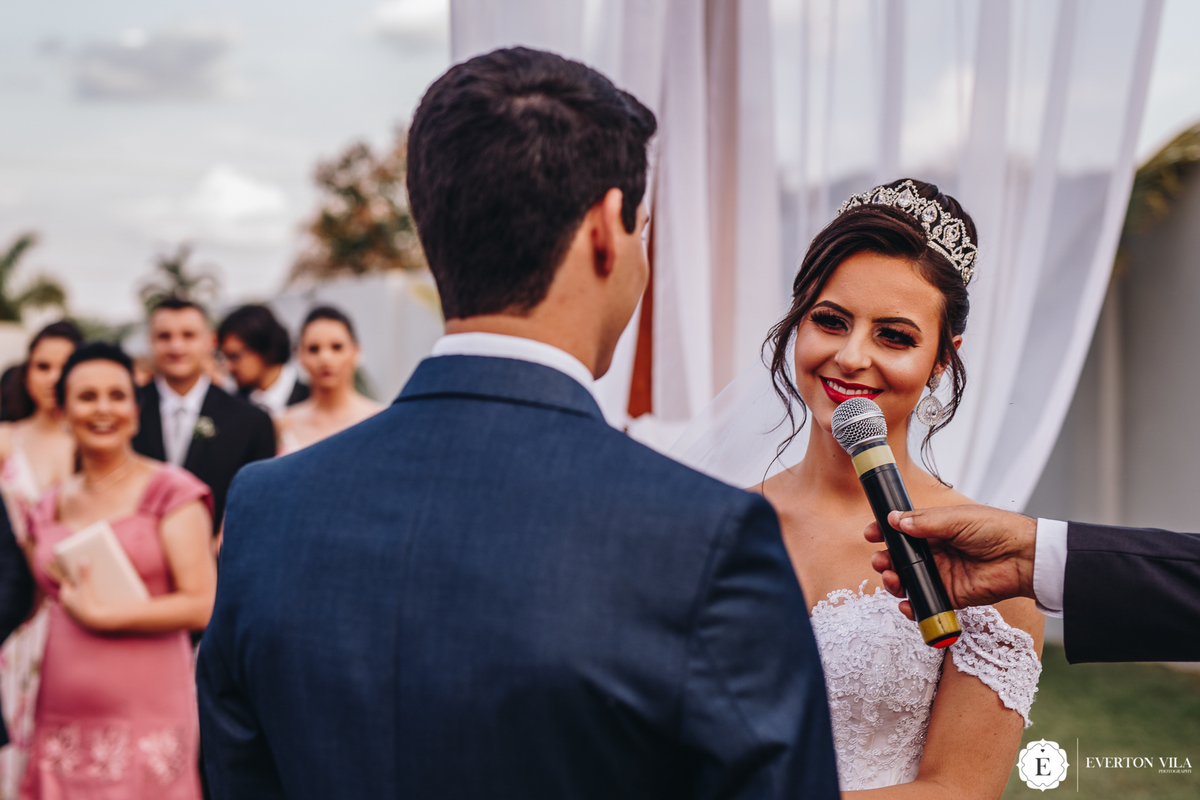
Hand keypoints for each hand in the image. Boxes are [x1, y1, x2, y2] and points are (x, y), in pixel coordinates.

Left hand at [55, 559, 115, 631]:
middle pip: (72, 590)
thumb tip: (83, 558)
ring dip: (83, 593)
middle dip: (79, 583)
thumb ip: (84, 573)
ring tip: (93, 587)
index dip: (72, 575)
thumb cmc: (87, 603)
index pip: (66, 582)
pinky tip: (96, 599)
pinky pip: (83, 606)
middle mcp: (66, 604)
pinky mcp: (81, 617)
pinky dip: (87, 602)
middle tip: (88, 577)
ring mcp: (73, 611)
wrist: (94, 621)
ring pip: (77, 599)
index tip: (79, 569)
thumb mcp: (85, 586)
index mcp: (64, 596)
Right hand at [864, 505, 1036, 619]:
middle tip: (881, 562)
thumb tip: (895, 520)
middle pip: (900, 559)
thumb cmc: (994, 529)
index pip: (902, 531)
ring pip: (908, 581)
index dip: (884, 533)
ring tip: (893, 580)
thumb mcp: (956, 519)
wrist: (1022, 557)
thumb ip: (924, 522)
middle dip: (885, 561)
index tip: (871, 534)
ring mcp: (941, 575)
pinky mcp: (950, 596)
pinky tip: (907, 605)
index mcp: (934, 530)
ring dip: (894, 582)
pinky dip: (912, 607)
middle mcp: (934, 552)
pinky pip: (925, 603)